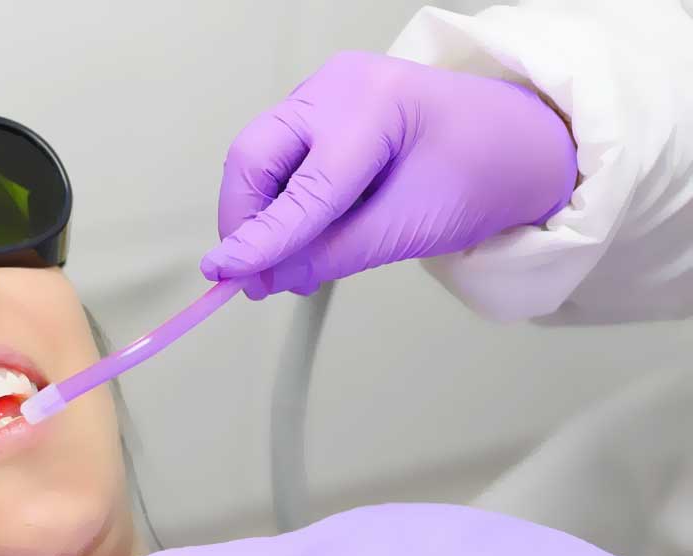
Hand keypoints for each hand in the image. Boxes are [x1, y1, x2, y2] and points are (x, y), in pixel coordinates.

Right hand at [201, 51, 577, 298]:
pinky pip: (279, 158)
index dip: (262, 237)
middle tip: (248, 274)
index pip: (305, 185)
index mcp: (375, 103)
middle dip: (245, 218)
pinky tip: (298, 236)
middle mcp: (338, 85)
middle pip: (256, 153)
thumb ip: (333, 254)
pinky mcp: (320, 111)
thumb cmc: (485, 174)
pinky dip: (280, 202)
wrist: (522, 145)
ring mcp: (325, 93)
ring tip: (283, 264)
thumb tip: (266, 278)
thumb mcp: (412, 226)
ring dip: (261, 214)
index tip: (226, 276)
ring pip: (260, 157)